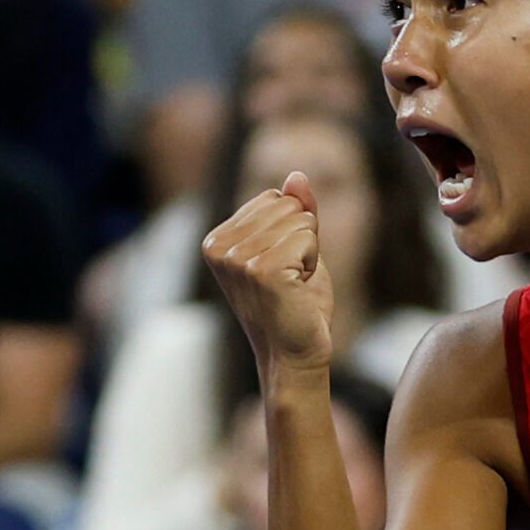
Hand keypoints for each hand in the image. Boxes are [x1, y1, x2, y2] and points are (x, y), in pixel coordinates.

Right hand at [201, 172, 332, 382]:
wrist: (295, 355)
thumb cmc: (296, 306)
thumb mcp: (295, 248)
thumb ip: (295, 210)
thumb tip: (296, 174)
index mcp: (216, 239)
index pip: (273, 197)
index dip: (291, 230)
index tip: (281, 267)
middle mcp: (219, 246)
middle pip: (286, 204)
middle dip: (301, 238)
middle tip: (290, 279)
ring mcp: (237, 258)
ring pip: (300, 220)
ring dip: (308, 253)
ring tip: (293, 286)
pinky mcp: (262, 269)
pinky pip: (308, 238)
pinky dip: (313, 264)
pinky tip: (298, 291)